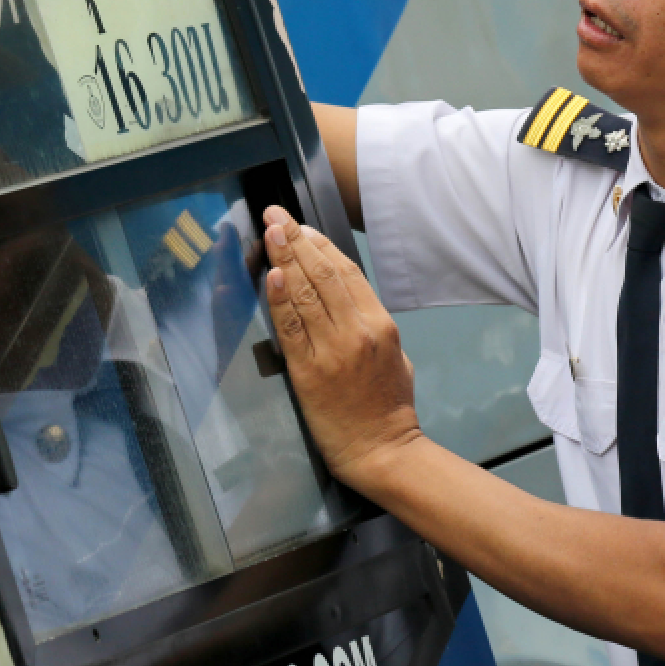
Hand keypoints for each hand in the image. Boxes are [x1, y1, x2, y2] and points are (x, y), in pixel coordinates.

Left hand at [260, 205, 421, 491]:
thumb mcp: (395, 355)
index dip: (320, 245)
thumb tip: (348, 301)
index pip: (345, 272)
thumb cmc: (388, 407)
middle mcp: (356, 331)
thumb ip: (372, 324)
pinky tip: (271, 274)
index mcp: (380, 324)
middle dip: (295, 240)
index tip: (300, 226)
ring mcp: (332, 350)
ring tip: (269, 232)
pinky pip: (291, 328)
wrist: (382, 451)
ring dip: (283, 258)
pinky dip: (280, 299)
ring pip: (304, 294)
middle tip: (275, 215)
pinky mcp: (309, 372)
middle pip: (322, 274)